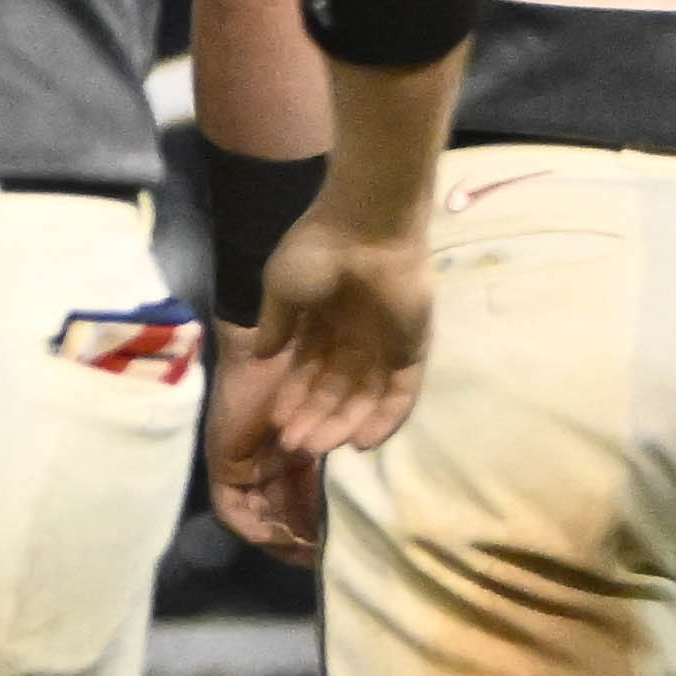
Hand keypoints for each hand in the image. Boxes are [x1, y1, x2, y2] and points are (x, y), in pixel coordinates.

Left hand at [206, 325, 327, 563]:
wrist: (271, 352)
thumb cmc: (314, 375)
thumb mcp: (333, 424)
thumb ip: (340, 453)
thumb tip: (358, 483)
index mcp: (294, 455)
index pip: (303, 501)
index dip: (319, 524)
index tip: (341, 543)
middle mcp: (267, 464)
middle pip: (279, 516)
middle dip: (301, 539)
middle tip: (325, 557)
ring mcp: (243, 467)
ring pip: (257, 519)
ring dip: (280, 540)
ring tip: (308, 553)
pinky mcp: (223, 468)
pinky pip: (232, 512)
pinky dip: (254, 528)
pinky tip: (280, 538)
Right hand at [239, 210, 434, 465]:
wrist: (364, 228)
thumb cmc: (316, 252)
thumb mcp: (280, 289)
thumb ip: (276, 326)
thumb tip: (263, 357)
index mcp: (320, 325)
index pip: (307, 374)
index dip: (293, 400)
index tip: (276, 424)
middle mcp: (352, 341)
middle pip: (335, 392)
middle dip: (314, 419)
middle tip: (294, 445)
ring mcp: (384, 347)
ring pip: (365, 398)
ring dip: (343, 424)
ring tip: (319, 446)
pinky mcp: (412, 349)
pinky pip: (401, 394)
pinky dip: (385, 419)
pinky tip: (361, 442)